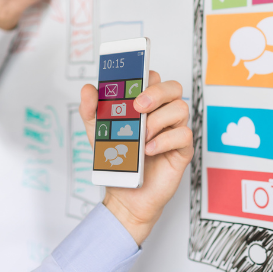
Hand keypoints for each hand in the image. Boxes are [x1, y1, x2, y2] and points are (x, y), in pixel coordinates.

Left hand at [79, 71, 192, 245]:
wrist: (124, 196)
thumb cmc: (117, 161)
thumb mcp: (97, 133)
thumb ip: (91, 110)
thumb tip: (88, 89)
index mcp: (145, 106)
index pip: (153, 78)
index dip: (145, 76)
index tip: (131, 82)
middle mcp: (162, 114)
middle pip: (173, 87)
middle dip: (157, 92)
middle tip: (139, 106)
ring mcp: (174, 130)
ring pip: (181, 108)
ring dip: (158, 120)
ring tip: (141, 136)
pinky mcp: (182, 150)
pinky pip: (184, 135)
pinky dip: (164, 140)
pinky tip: (149, 150)